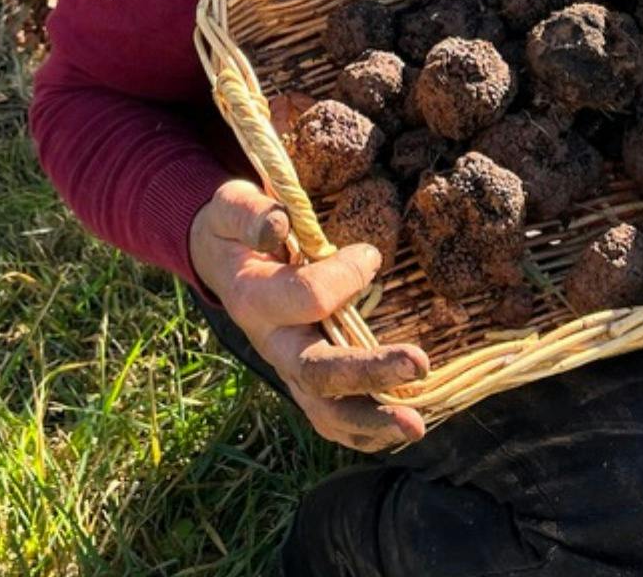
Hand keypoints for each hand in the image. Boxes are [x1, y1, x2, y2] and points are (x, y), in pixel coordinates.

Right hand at [189, 179, 428, 451]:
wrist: (222, 261)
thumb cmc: (236, 230)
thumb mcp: (232, 207)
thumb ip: (251, 214)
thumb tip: (280, 225)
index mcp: (253, 298)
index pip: (305, 297)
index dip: (344, 277)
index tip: (370, 255)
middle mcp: (271, 343)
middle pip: (317, 370)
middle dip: (369, 371)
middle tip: (419, 363)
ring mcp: (287, 369)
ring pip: (324, 410)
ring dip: (371, 421)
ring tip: (416, 425)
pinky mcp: (303, 382)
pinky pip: (329, 421)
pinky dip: (363, 435)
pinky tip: (397, 435)